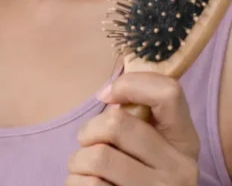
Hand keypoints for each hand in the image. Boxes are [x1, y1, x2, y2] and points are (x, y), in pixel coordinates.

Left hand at [67, 72, 199, 185]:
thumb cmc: (136, 170)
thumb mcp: (150, 143)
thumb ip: (136, 117)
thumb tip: (107, 95)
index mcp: (184, 141)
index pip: (169, 93)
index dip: (128, 84)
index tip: (105, 96)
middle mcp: (179, 169)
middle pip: (116, 124)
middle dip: (88, 130)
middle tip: (88, 142)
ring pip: (98, 157)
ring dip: (79, 160)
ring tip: (85, 167)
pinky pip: (90, 185)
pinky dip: (77, 181)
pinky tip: (88, 184)